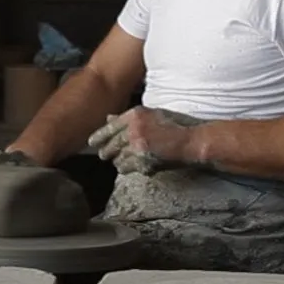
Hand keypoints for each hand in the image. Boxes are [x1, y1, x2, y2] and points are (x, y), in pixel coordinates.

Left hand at [88, 109, 205, 175]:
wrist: (192, 142)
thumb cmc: (175, 126)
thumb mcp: (152, 115)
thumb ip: (128, 118)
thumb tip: (107, 118)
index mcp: (135, 114)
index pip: (109, 127)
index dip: (98, 137)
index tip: (92, 143)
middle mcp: (133, 129)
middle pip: (110, 145)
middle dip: (106, 152)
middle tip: (105, 156)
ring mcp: (137, 146)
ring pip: (117, 159)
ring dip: (119, 161)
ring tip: (127, 161)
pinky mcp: (142, 161)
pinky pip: (126, 168)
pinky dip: (129, 168)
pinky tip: (137, 166)